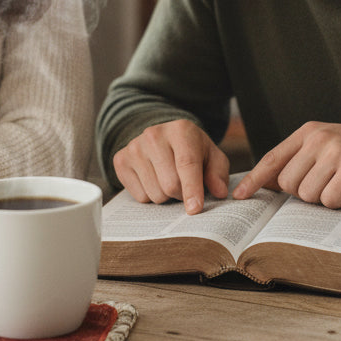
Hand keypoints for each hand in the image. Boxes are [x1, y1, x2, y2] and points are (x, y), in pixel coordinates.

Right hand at [112, 118, 229, 213]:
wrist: (162, 138)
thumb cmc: (192, 150)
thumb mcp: (212, 157)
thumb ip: (218, 174)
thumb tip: (220, 192)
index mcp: (181, 130)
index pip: (187, 164)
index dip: (192, 189)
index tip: (194, 209)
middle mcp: (154, 135)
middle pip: (170, 184)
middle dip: (181, 194)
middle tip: (185, 187)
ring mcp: (134, 147)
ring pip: (154, 193)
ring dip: (166, 196)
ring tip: (169, 180)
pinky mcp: (120, 160)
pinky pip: (139, 196)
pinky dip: (150, 195)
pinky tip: (153, 179)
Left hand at [232, 122, 340, 207]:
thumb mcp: (324, 146)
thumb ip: (297, 159)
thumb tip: (264, 183)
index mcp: (309, 132)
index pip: (273, 158)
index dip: (254, 179)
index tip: (240, 195)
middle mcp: (319, 139)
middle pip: (288, 183)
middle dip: (302, 193)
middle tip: (324, 184)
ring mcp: (336, 152)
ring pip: (307, 194)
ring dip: (322, 198)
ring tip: (339, 185)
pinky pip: (329, 200)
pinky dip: (338, 202)